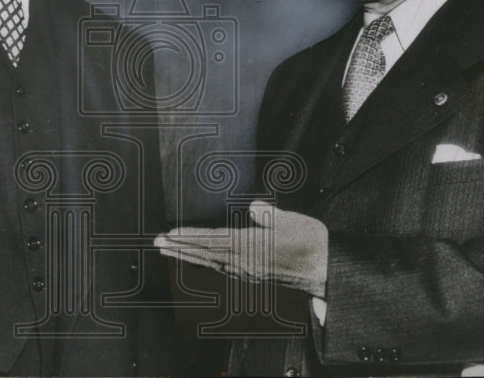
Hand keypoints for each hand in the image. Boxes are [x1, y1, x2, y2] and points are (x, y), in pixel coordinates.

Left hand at [154, 200, 328, 297]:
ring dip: (187, 255)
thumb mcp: (292, 222)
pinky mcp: (253, 275)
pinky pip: (221, 269)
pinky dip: (204, 263)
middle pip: (205, 254)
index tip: (170, 234)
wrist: (327, 270)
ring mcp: (247, 271)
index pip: (212, 240)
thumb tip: (254, 207)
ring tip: (168, 250)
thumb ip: (269, 215)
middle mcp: (244, 263)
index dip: (189, 236)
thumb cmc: (312, 243)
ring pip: (210, 263)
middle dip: (179, 247)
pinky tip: (198, 260)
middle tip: (157, 243)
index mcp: (251, 247)